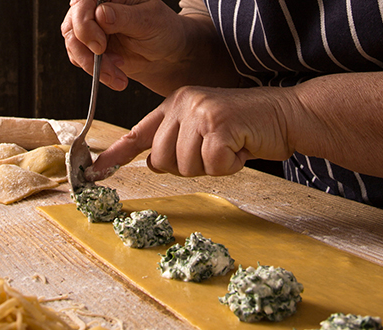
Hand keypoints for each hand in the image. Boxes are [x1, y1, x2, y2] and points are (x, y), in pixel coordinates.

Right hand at [61, 0, 199, 94]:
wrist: (166, 54)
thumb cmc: (163, 30)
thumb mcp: (148, 21)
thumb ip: (124, 17)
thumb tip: (100, 14)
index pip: (83, 2)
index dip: (85, 24)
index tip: (100, 46)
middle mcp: (96, 7)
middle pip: (73, 26)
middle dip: (87, 52)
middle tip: (110, 66)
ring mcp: (91, 27)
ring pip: (74, 45)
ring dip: (93, 66)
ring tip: (117, 76)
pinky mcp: (89, 47)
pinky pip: (79, 59)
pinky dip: (95, 71)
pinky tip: (115, 74)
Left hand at [87, 86, 295, 177]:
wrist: (287, 115)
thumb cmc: (245, 129)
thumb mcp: (204, 131)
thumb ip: (178, 142)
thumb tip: (152, 163)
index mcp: (174, 104)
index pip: (138, 133)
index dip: (116, 156)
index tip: (95, 172)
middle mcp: (182, 104)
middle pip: (160, 162)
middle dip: (187, 168)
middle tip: (214, 154)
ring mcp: (199, 112)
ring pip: (184, 167)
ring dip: (210, 167)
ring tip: (230, 148)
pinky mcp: (218, 124)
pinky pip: (211, 167)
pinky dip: (229, 167)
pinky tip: (241, 149)